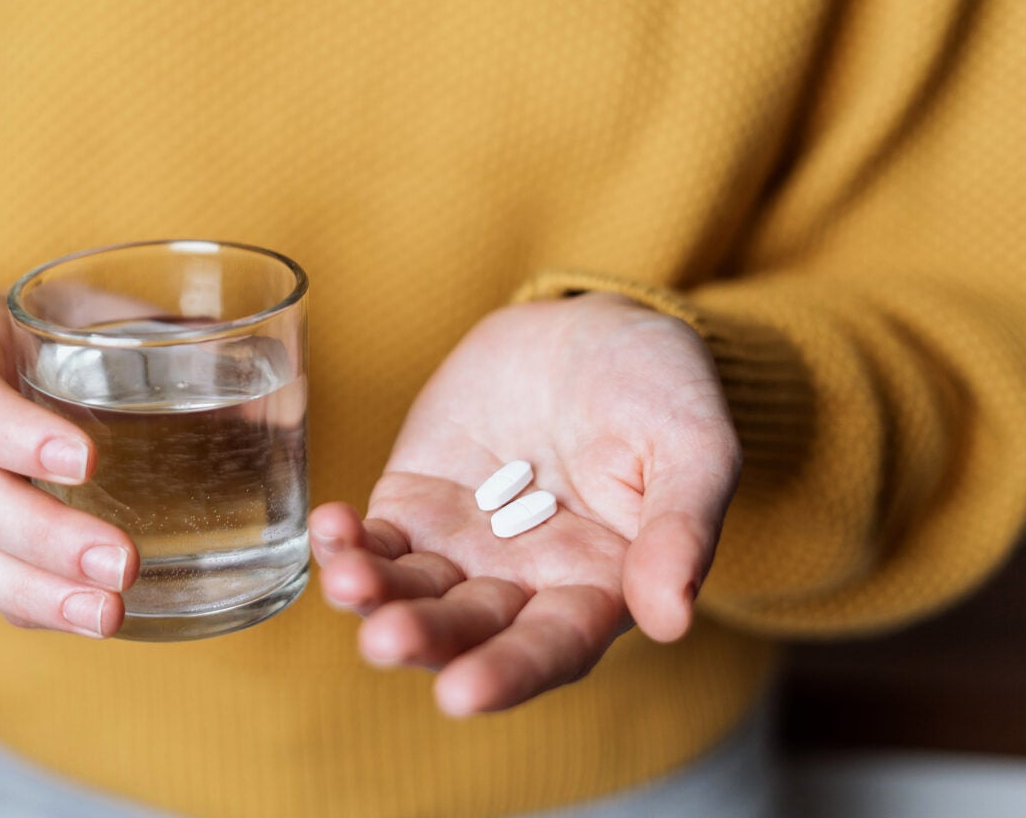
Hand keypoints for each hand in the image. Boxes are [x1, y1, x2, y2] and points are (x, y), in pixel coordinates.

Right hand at [0, 294, 138, 636]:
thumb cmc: (42, 330)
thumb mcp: (89, 308)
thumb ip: (164, 336)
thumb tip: (281, 389)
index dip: (15, 432)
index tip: (89, 462)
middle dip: (41, 535)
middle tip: (120, 563)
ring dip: (35, 589)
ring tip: (108, 615)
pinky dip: (34, 605)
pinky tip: (91, 622)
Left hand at [310, 293, 739, 714]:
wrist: (592, 329)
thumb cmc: (660, 390)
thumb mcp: (695, 447)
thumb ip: (681, 530)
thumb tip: (672, 620)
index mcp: (598, 589)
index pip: (551, 648)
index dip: (509, 673)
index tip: (462, 695)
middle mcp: (524, 584)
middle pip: (468, 630)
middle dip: (425, 639)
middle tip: (385, 640)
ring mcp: (463, 546)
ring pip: (411, 592)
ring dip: (374, 595)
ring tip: (347, 578)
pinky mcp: (416, 503)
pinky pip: (377, 537)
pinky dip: (348, 541)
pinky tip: (330, 527)